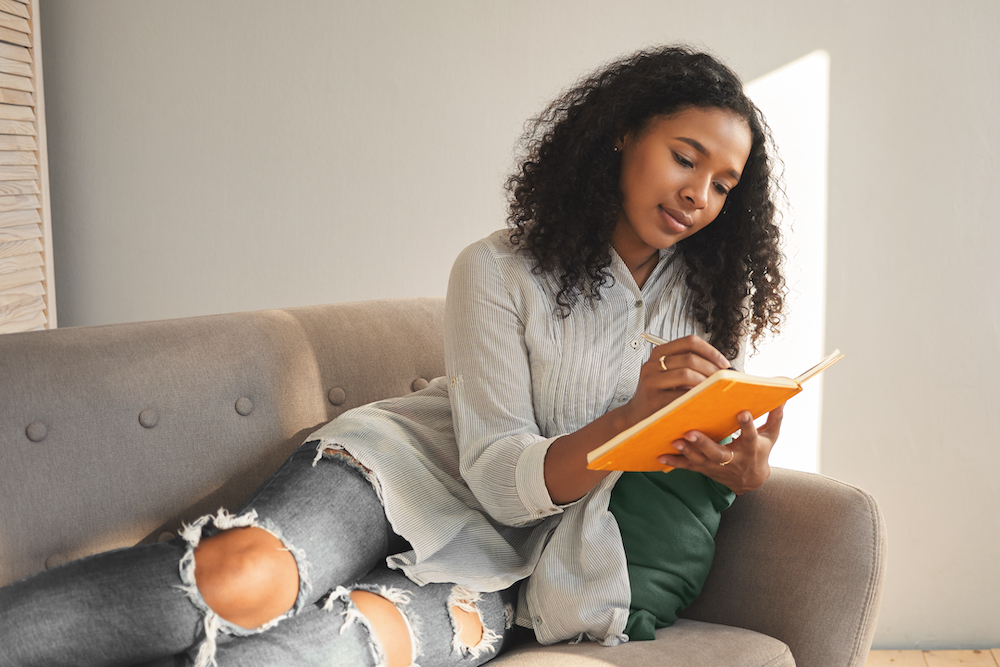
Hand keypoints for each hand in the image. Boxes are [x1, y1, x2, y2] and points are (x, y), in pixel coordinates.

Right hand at [623, 335, 730, 427]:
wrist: (637, 415)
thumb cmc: (659, 394)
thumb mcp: (669, 374)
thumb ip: (688, 366)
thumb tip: (721, 367)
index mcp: (659, 353)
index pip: (689, 342)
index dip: (710, 351)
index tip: (724, 364)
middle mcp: (652, 364)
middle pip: (689, 358)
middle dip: (712, 369)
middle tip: (724, 380)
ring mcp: (651, 381)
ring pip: (686, 374)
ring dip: (705, 382)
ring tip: (715, 389)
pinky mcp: (653, 399)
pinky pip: (681, 395)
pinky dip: (696, 396)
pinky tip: (704, 400)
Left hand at [657, 404, 784, 494]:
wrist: (750, 480)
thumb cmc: (759, 452)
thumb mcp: (771, 436)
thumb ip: (774, 416)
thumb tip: (782, 396)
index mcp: (750, 449)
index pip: (750, 436)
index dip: (747, 425)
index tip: (742, 412)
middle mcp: (733, 459)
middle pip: (718, 453)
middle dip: (704, 444)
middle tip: (691, 432)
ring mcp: (716, 466)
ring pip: (700, 460)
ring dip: (687, 451)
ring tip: (675, 440)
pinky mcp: (704, 469)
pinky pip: (688, 467)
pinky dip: (674, 462)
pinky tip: (660, 456)